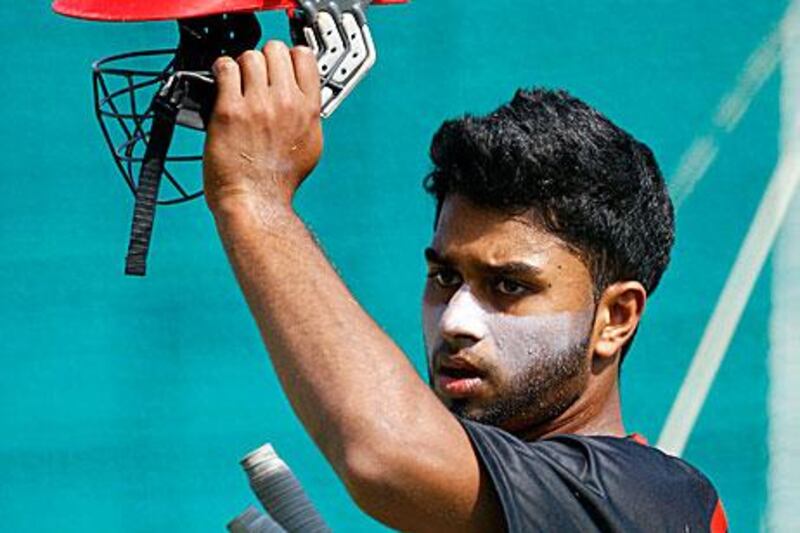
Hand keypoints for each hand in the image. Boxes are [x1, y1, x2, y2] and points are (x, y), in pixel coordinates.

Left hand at [203, 41, 322, 214]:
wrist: (256, 202)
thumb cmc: (279, 182)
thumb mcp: (310, 147)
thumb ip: (307, 117)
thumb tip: (302, 101)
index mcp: (308, 110)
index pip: (304, 57)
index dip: (290, 56)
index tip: (281, 64)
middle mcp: (286, 103)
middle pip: (275, 51)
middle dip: (264, 60)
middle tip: (256, 76)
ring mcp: (258, 105)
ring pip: (249, 57)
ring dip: (241, 66)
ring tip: (236, 81)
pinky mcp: (230, 110)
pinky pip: (225, 69)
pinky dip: (221, 70)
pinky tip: (221, 81)